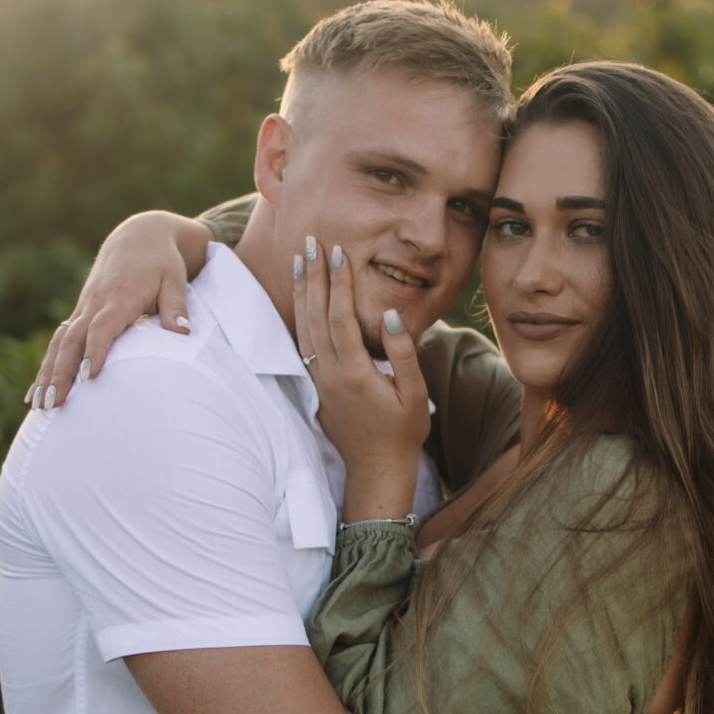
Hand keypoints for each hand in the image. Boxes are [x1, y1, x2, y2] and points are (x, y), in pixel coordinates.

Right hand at [25, 211, 205, 409]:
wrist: (138, 237)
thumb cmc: (161, 262)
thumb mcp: (174, 279)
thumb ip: (176, 306)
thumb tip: (182, 333)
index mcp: (119, 296)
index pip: (102, 326)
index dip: (95, 350)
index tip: (89, 376)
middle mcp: (95, 304)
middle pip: (71, 340)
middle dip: (60, 373)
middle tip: (53, 404)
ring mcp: (83, 309)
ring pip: (59, 343)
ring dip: (47, 375)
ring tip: (37, 406)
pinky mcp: (79, 314)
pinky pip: (58, 343)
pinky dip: (46, 367)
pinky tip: (34, 393)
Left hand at [293, 236, 431, 518]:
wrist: (376, 471)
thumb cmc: (402, 433)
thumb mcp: (414, 393)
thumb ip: (402, 352)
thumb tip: (389, 315)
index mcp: (356, 374)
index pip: (341, 318)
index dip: (339, 283)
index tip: (338, 252)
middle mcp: (331, 375)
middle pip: (316, 316)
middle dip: (314, 277)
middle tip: (310, 242)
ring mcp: (319, 382)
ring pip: (304, 328)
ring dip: (302, 293)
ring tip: (300, 261)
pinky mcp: (316, 387)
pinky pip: (302, 344)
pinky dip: (300, 317)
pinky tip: (301, 299)